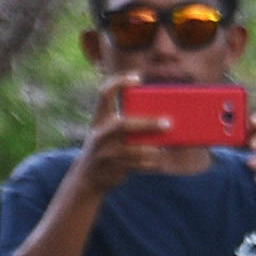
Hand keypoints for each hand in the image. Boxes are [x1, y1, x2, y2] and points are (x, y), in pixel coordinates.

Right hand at [74, 73, 177, 193]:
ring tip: (164, 146)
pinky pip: (136, 164)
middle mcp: (100, 133)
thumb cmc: (106, 149)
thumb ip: (127, 125)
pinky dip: (150, 161)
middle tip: (168, 123)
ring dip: (152, 147)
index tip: (137, 77)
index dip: (119, 83)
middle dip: (147, 124)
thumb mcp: (108, 133)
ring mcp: (105, 152)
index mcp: (99, 118)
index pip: (104, 94)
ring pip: (133, 148)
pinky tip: (158, 158)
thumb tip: (162, 120)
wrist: (87, 178)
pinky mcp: (113, 167)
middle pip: (123, 124)